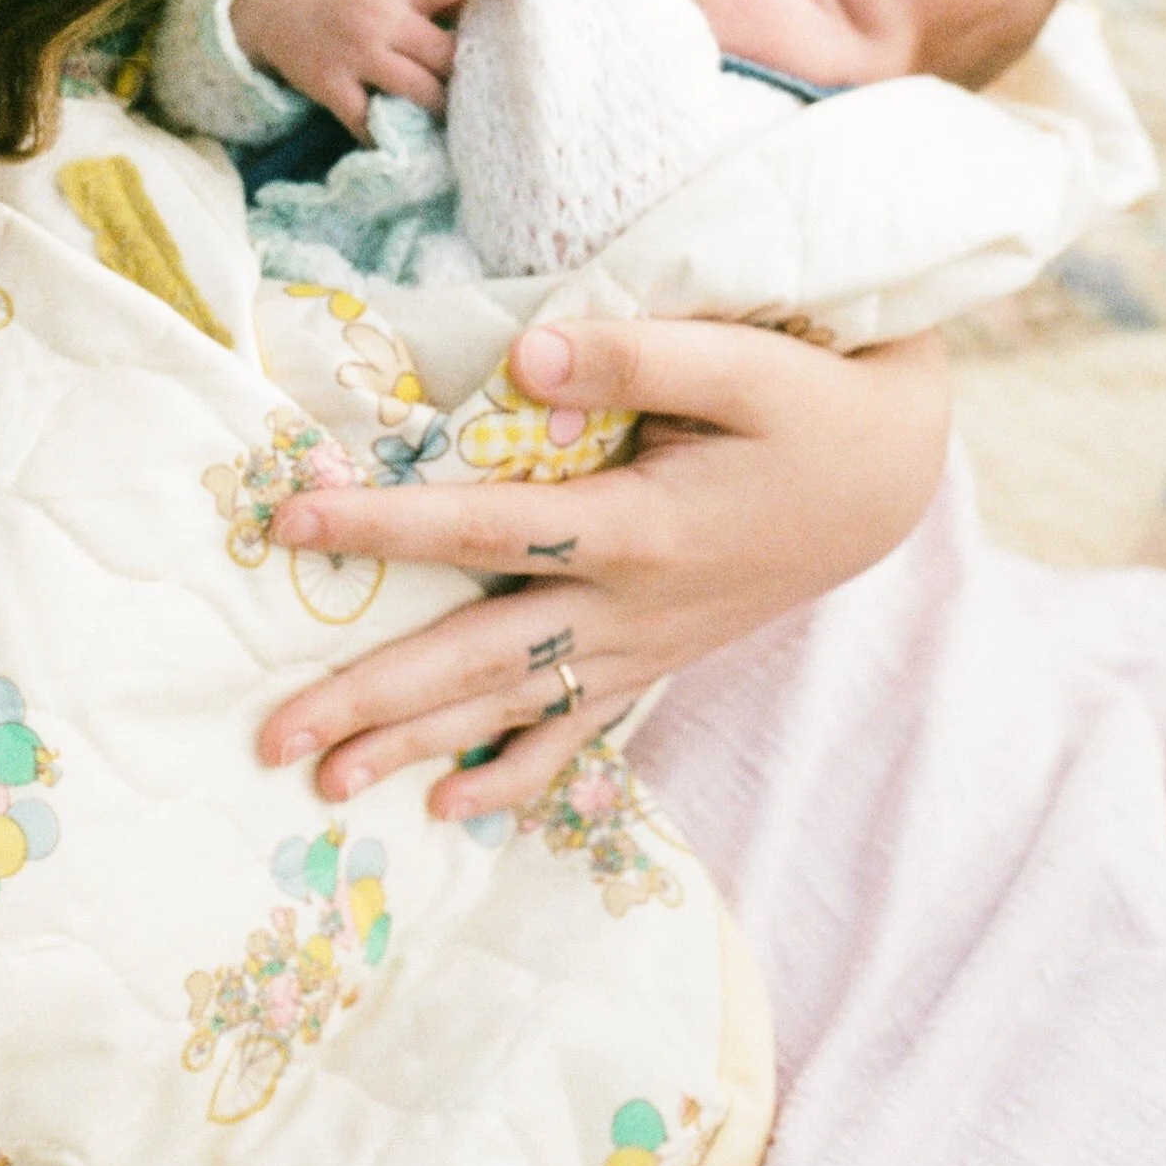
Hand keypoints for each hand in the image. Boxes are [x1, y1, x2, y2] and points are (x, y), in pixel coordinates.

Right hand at [231, 0, 518, 136]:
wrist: (270, 3)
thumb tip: (481, 15)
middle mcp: (380, 19)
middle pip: (445, 52)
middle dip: (468, 70)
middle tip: (488, 84)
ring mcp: (356, 54)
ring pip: (420, 91)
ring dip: (442, 106)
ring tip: (454, 114)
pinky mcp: (332, 86)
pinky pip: (370, 121)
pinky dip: (389, 133)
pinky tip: (403, 139)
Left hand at [258, 316, 949, 816]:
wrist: (893, 472)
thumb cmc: (813, 401)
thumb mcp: (744, 362)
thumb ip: (634, 356)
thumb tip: (523, 357)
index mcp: (640, 528)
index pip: (484, 531)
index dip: (384, 527)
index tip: (293, 522)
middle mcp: (632, 605)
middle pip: (481, 660)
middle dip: (373, 698)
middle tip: (272, 737)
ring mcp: (645, 641)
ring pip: (514, 707)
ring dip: (419, 747)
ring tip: (327, 785)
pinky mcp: (659, 653)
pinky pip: (577, 729)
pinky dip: (516, 775)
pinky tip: (455, 810)